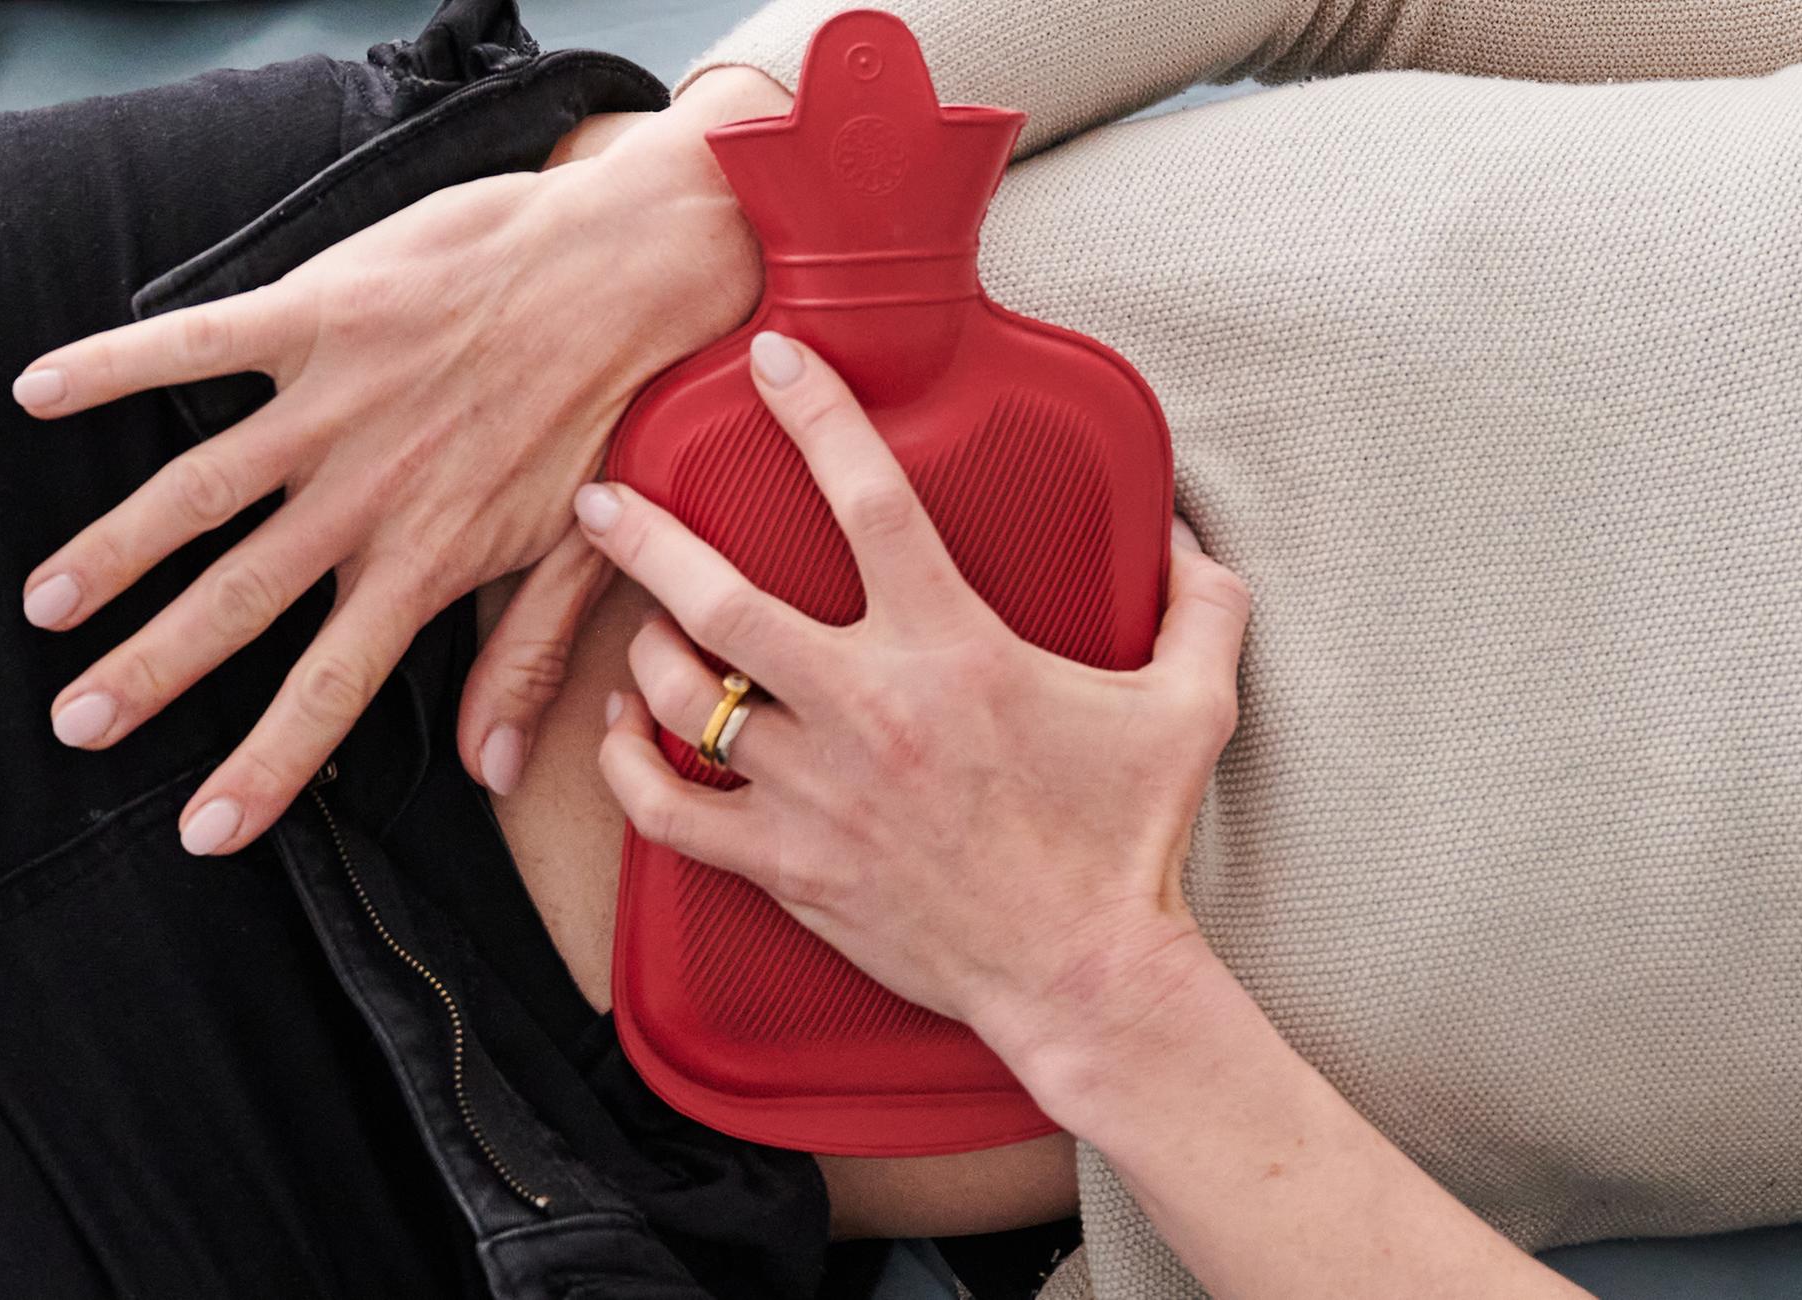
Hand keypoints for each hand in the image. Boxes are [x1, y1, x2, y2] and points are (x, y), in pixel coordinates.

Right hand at [11, 69, 789, 855]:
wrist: (638, 263)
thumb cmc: (620, 406)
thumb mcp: (588, 548)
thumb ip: (525, 658)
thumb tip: (487, 772)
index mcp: (431, 557)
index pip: (334, 686)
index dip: (267, 764)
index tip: (203, 833)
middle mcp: (371, 492)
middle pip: (240, 600)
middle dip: (152, 670)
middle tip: (74, 725)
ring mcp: (339, 401)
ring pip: (200, 490)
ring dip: (115, 550)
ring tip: (45, 606)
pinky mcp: (322, 310)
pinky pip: (199, 344)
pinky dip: (116, 363)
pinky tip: (36, 391)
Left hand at [573, 330, 1251, 1067]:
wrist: (1083, 976)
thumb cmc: (1128, 843)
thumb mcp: (1192, 707)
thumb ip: (1200, 605)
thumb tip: (1191, 537)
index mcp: (954, 649)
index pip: (869, 502)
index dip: (815, 417)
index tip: (772, 360)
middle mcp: (868, 709)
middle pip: (721, 600)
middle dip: (647, 540)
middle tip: (602, 501)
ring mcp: (815, 792)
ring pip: (681, 697)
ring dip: (647, 653)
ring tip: (644, 626)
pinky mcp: (786, 866)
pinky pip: (667, 809)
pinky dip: (626, 767)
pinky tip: (618, 735)